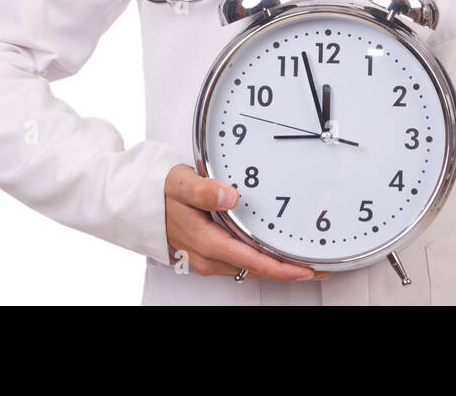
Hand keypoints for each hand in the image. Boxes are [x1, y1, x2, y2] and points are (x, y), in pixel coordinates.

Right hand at [163, 164, 329, 281]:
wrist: (136, 202)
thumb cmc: (158, 191)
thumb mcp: (179, 183)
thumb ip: (205, 189)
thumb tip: (230, 195)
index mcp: (208, 242)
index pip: (256, 262)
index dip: (285, 269)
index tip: (309, 269)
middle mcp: (210, 256)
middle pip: (258, 270)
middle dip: (289, 272)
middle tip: (319, 265)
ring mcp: (208, 257)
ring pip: (250, 268)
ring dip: (277, 266)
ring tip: (303, 260)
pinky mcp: (208, 252)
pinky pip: (241, 261)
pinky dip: (262, 260)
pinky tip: (274, 252)